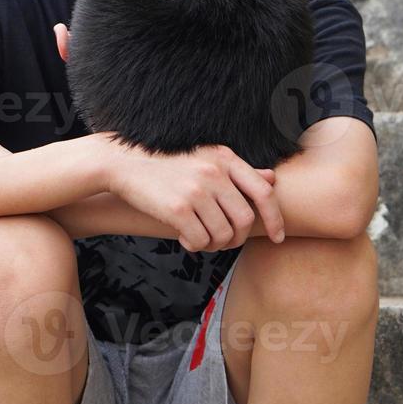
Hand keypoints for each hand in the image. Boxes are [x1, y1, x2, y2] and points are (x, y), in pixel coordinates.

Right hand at [97, 136, 282, 251]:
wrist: (123, 162)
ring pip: (223, 235)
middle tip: (222, 241)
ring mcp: (196, 190)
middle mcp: (214, 173)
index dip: (276, 218)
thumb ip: (238, 171)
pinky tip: (184, 238)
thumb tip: (271, 179)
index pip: (263, 192)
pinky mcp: (178, 208)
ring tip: (200, 237)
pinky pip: (200, 241)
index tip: (278, 236)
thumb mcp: (206, 157)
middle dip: (237, 238)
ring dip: (214, 244)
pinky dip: (195, 246)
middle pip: (244, 220)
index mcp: (225, 159)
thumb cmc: (167, 162)